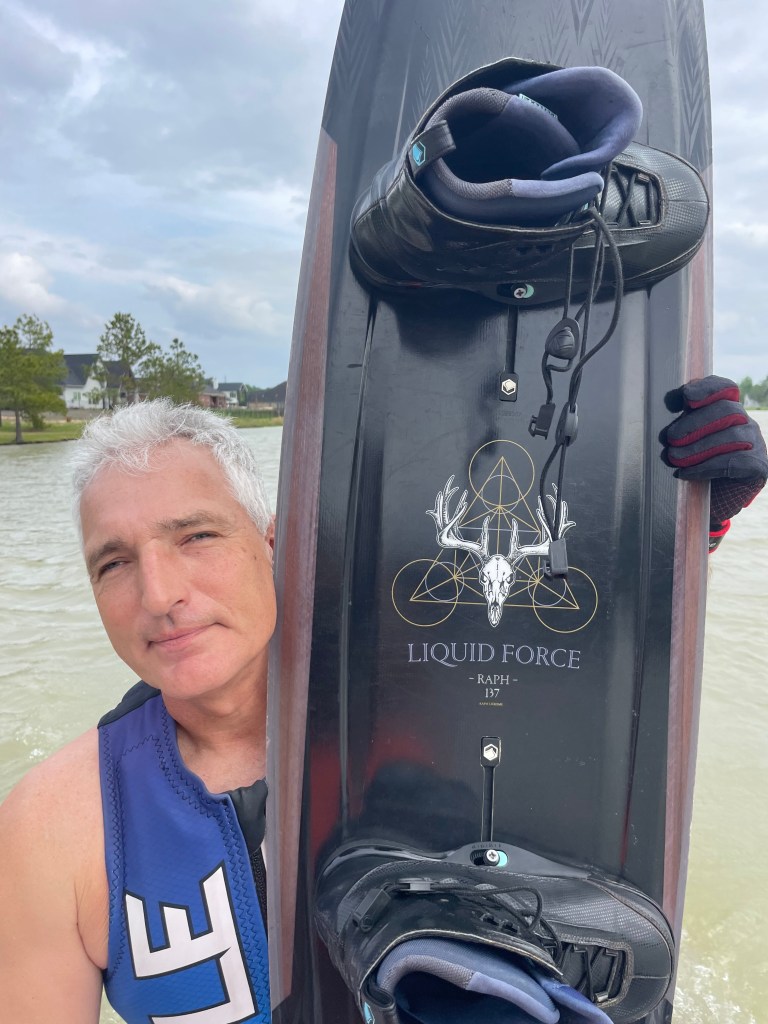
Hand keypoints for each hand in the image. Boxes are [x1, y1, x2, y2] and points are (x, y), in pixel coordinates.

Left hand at [662, 375, 766, 526]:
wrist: (708, 503)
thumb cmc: (693, 465)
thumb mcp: (685, 440)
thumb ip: (681, 423)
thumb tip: (668, 406)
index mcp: (728, 409)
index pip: (725, 388)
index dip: (709, 388)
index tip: (687, 397)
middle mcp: (745, 423)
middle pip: (728, 410)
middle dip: (696, 423)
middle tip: (671, 438)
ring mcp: (755, 444)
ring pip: (733, 436)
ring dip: (699, 447)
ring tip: (675, 458)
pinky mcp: (759, 467)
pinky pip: (735, 462)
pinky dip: (707, 467)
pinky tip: (687, 473)